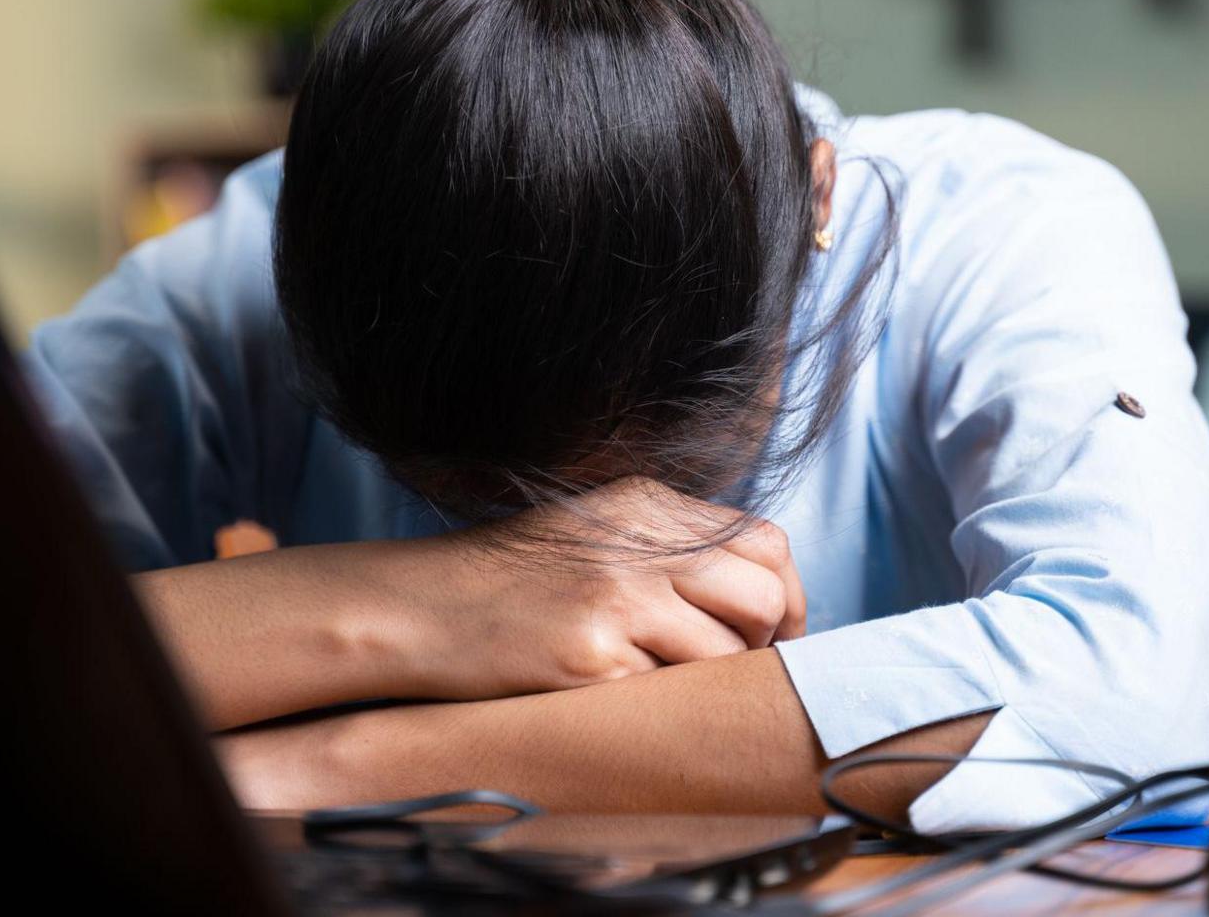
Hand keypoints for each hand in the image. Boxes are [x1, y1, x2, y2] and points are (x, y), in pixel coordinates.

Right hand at [391, 476, 805, 701]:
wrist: (422, 609)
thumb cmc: (511, 582)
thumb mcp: (596, 533)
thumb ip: (671, 548)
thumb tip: (761, 594)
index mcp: (647, 505)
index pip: (766, 543)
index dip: (785, 598)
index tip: (777, 635)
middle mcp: (642, 543)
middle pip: (762, 597)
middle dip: (763, 645)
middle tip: (729, 670)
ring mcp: (619, 598)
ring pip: (726, 654)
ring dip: (706, 681)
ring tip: (659, 683)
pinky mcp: (594, 656)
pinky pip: (669, 694)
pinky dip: (653, 705)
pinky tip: (612, 695)